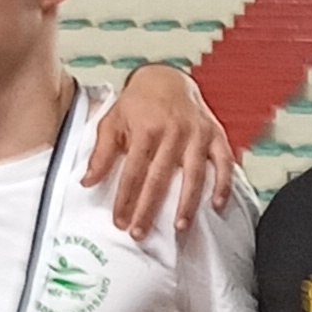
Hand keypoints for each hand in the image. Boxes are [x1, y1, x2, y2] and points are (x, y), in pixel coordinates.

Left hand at [81, 60, 236, 236]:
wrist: (166, 78)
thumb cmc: (138, 103)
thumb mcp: (112, 121)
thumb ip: (101, 153)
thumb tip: (87, 181)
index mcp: (146, 128)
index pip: (133, 171)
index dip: (126, 198)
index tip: (120, 221)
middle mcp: (173, 131)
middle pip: (160, 177)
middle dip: (149, 208)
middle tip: (140, 233)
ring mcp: (197, 133)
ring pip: (194, 174)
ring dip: (187, 203)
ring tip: (179, 227)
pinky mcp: (215, 134)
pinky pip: (223, 162)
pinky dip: (223, 184)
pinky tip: (216, 205)